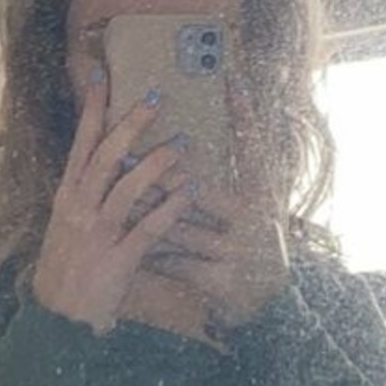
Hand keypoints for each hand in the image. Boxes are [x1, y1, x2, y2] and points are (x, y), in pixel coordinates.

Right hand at [32, 71, 194, 333]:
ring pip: (127, 188)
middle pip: (105, 157)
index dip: (90, 111)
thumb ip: (84, 198)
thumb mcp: (66, 228)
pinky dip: (170, 208)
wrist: (58, 321)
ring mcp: (97, 235)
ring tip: (183, 143)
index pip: (79, 145)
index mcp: (65, 198)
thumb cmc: (66, 273)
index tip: (100, 78)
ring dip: (156, 163)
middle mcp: (78, 210)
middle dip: (130, 125)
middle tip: (154, 97)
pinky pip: (147, 228)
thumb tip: (103, 167)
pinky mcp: (117, 259)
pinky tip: (190, 191)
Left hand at [144, 82, 289, 332]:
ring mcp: (238, 252)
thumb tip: (236, 87)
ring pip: (179, 227)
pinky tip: (123, 242)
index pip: (254, 148)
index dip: (244, 114)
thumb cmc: (258, 241)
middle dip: (160, 173)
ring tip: (113, 196)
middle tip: (126, 152)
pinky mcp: (222, 281)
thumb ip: (246, 151)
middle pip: (200, 190)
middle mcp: (253, 221)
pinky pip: (175, 263)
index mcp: (262, 196)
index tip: (228, 80)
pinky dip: (149, 252)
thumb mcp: (259, 200)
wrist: (272, 304)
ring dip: (144, 211)